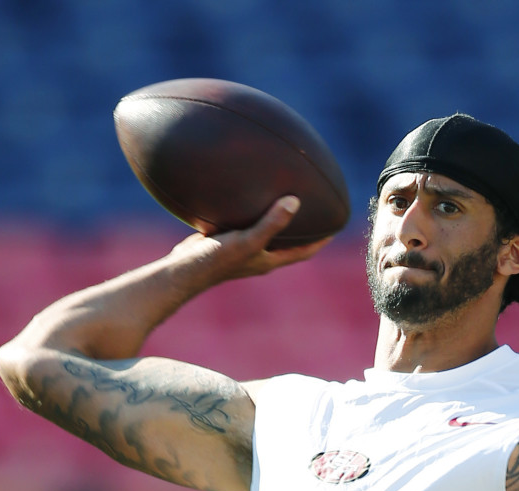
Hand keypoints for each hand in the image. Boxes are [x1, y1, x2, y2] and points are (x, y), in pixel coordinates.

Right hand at [167, 195, 333, 283]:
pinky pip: (244, 223)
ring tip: (285, 194)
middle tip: (317, 207)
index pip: (304, 251)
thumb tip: (295, 201)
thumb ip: (271, 223)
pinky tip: (247, 191)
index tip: (336, 225)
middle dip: (303, 227)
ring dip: (276, 217)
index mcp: (270, 259)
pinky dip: (251, 210)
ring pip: (265, 231)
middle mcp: (259, 255)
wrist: (182, 270)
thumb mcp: (247, 240)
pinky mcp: (225, 239)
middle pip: (288, 241)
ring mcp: (241, 248)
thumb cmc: (216, 260)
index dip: (322, 240)